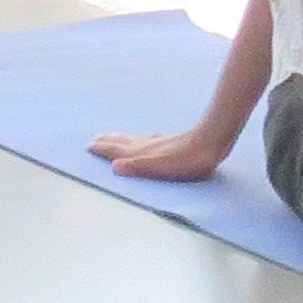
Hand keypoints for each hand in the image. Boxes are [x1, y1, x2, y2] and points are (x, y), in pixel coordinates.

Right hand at [92, 123, 233, 184]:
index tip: (89, 145)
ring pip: (135, 139)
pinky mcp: (173, 141)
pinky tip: (149, 138)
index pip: (117, 150)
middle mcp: (147, 145)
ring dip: (122, 138)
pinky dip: (140, 138)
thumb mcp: (161, 167)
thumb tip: (114, 167)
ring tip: (113, 136)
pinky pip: (149, 139)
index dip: (103, 149)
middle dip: (109, 141)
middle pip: (123, 142)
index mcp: (141, 153)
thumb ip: (138, 167)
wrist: (213, 140)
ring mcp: (160, 142)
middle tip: (97, 138)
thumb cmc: (188, 159)